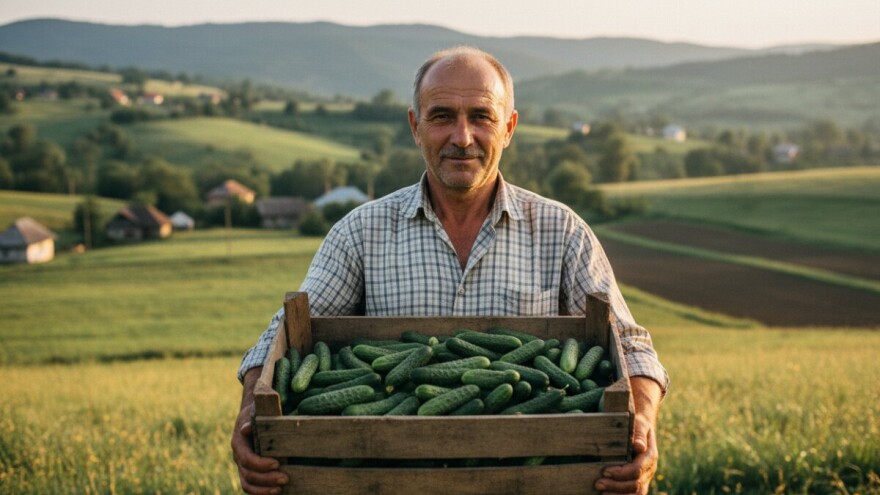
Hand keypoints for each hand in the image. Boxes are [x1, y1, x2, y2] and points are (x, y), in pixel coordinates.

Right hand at [232, 368, 288, 494]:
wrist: (251, 416)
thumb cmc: (256, 412)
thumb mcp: (253, 411)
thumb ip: (252, 418)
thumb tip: (247, 428)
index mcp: (239, 443)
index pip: (247, 458)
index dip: (260, 464)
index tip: (277, 463)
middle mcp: (238, 457)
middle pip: (248, 474)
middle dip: (266, 479)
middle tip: (285, 478)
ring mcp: (242, 466)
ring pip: (248, 483)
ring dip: (264, 489)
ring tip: (280, 489)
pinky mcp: (249, 471)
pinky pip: (251, 486)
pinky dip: (261, 492)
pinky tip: (276, 492)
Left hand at [594, 412, 657, 493]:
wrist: (641, 430)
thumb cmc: (637, 426)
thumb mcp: (639, 424)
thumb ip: (638, 434)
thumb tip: (637, 446)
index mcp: (649, 456)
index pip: (636, 469)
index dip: (621, 473)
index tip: (605, 471)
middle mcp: (649, 470)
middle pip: (635, 485)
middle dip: (616, 486)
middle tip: (598, 483)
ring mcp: (645, 478)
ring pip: (636, 493)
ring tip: (601, 493)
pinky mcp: (638, 482)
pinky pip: (633, 494)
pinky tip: (607, 494)